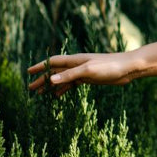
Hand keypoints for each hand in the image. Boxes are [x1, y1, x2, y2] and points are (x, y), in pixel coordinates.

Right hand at [26, 52, 140, 95]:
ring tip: (40, 94)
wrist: (128, 68)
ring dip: (51, 86)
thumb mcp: (88, 71)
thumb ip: (70, 75)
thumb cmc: (110, 66)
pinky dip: (63, 89)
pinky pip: (72, 84)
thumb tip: (51, 80)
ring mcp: (83, 72)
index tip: (29, 72)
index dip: (40, 67)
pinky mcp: (90, 78)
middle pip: (55, 72)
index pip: (53, 62)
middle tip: (31, 89)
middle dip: (43, 79)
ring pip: (62, 79)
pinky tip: (57, 96)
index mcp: (75, 60)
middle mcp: (77, 65)